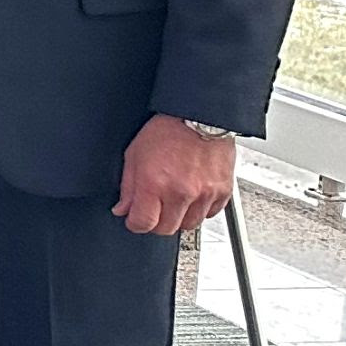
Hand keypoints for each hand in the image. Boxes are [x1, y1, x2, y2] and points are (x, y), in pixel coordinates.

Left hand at [116, 115, 236, 238]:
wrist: (200, 116)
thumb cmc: (167, 130)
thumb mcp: (134, 154)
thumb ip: (128, 186)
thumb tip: (123, 209)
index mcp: (155, 184)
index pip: (143, 223)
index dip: (136, 224)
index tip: (134, 219)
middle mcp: (181, 192)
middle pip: (167, 229)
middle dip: (156, 223)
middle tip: (154, 210)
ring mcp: (205, 194)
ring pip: (190, 225)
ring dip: (179, 218)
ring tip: (174, 201)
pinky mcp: (223, 192)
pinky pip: (211, 215)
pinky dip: (200, 210)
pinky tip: (193, 197)